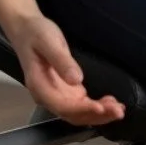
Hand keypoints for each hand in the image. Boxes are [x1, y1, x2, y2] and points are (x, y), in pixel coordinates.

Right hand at [3, 13, 125, 126]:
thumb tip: (77, 80)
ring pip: (79, 113)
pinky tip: (111, 104)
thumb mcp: (47, 41)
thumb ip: (61, 61)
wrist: (27, 29)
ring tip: (118, 109)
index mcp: (39, 86)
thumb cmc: (35, 33)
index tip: (100, 107)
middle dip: (96, 116)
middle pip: (73, 115)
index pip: (62, 106)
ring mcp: (57, 95)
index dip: (82, 110)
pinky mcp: (66, 91)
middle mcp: (47, 96)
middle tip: (118, 111)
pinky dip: (97, 107)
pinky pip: (82, 105)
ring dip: (99, 115)